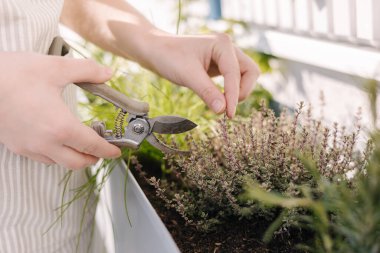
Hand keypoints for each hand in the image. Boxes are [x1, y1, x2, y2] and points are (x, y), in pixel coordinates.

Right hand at [0, 52, 120, 168]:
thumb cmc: (14, 73)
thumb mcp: (55, 67)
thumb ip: (87, 71)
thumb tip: (109, 73)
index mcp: (60, 127)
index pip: (92, 146)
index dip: (107, 150)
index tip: (117, 152)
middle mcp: (45, 143)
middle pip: (77, 163)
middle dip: (93, 158)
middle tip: (101, 148)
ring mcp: (28, 147)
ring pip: (58, 163)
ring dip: (74, 157)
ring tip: (80, 144)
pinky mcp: (15, 145)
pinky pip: (41, 158)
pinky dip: (56, 155)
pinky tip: (56, 141)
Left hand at [142, 33, 259, 117]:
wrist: (154, 51)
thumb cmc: (169, 57)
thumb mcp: (188, 76)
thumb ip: (207, 92)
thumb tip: (223, 111)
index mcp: (222, 44)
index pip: (236, 74)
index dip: (234, 96)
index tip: (229, 115)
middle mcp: (227, 48)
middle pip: (250, 72)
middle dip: (242, 91)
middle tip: (227, 108)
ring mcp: (224, 56)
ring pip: (245, 76)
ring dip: (238, 91)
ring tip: (222, 105)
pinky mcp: (219, 65)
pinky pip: (233, 80)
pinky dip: (230, 91)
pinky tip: (219, 100)